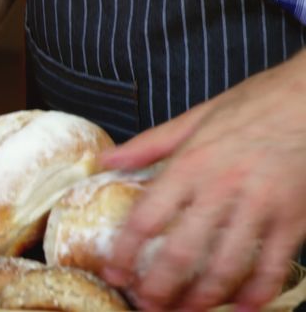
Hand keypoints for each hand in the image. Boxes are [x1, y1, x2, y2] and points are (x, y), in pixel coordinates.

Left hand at [101, 53, 305, 311]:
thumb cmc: (255, 103)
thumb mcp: (196, 117)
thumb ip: (150, 144)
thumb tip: (106, 161)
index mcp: (190, 164)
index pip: (146, 219)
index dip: (126, 253)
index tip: (114, 274)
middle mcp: (221, 189)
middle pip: (182, 252)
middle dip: (160, 287)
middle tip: (147, 305)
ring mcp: (261, 206)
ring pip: (226, 266)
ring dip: (203, 297)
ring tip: (185, 311)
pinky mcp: (295, 218)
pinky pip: (274, 265)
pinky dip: (257, 292)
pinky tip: (241, 306)